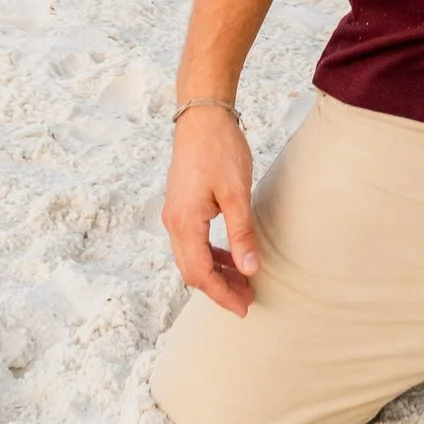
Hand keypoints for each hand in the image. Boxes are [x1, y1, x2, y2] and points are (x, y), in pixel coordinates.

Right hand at [163, 105, 259, 315]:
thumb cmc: (220, 149)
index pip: (200, 274)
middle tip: (247, 299)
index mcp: (184, 223)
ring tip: (243, 282)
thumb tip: (250, 270)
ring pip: (192, 257)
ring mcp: (175, 214)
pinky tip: (231, 256)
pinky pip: (193, 242)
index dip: (222, 294)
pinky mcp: (181, 206)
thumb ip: (242, 233)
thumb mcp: (237, 193)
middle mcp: (173, 223)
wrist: (202, 115)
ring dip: (216, 273)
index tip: (244, 308)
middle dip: (219, 288)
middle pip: (192, 271)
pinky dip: (211, 254)